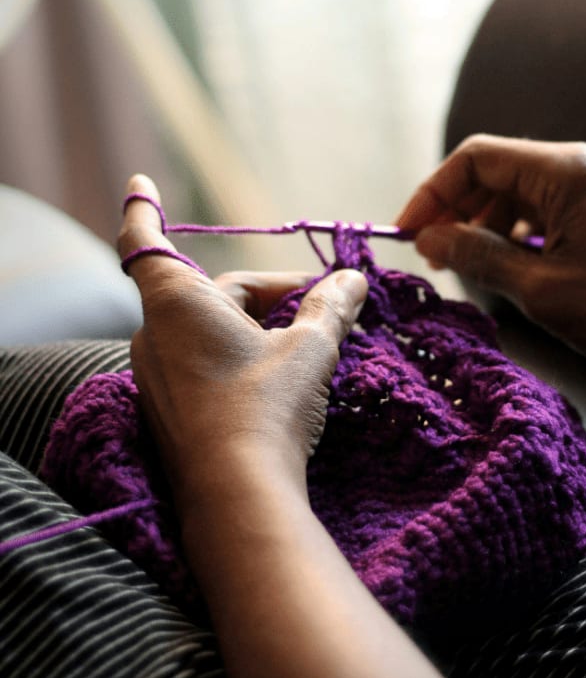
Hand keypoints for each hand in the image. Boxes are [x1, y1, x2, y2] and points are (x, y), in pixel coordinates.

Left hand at [118, 174, 367, 508]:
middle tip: (323, 306)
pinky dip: (241, 357)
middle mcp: (157, 336)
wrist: (239, 495)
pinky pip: (205, 364)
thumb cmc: (268, 407)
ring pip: (213, 331)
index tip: (141, 182)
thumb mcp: (310, 349)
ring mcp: (159, 378)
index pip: (148, 242)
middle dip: (270, 294)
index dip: (144, 209)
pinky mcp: (172, 410)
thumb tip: (353, 278)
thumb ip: (331, 307)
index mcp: (179, 304)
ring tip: (311, 344)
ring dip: (260, 327)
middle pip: (215, 293)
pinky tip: (282, 378)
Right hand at [396, 134, 585, 363]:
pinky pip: (535, 212)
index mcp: (562, 171)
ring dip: (479, 226)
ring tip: (461, 267)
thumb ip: (478, 256)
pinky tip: (502, 267)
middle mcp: (574, 167)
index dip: (433, 192)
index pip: (476, 158)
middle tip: (431, 256)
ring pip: (510, 194)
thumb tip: (427, 238)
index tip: (407, 231)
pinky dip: (508, 235)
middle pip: (491, 172)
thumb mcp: (539, 287)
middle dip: (453, 210)